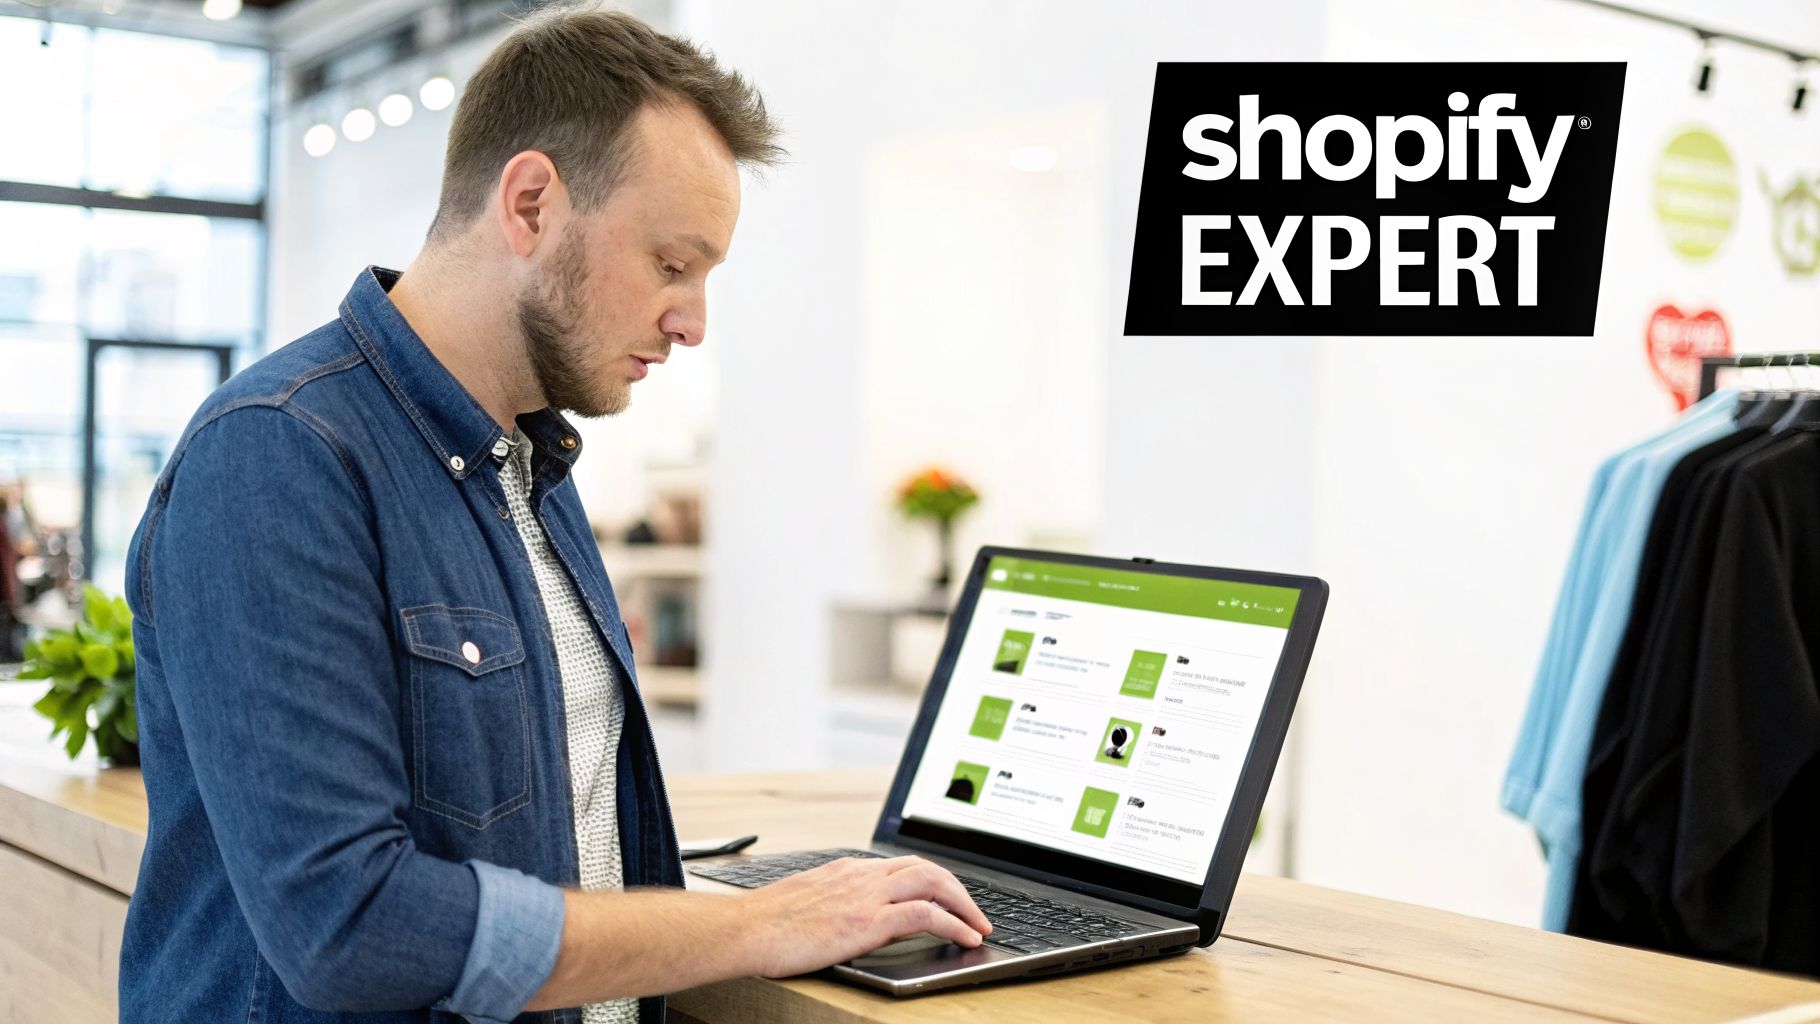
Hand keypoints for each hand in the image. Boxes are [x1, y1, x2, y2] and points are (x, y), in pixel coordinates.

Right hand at [741, 855, 993, 977]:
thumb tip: (859, 918)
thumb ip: (839, 902)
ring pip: (934, 883)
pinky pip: (926, 914)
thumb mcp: (809, 902)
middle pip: (927, 868)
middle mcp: (862, 875)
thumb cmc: (766, 923)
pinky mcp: (868, 920)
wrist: (744, 929)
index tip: (950, 898)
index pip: (905, 865)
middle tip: (975, 913)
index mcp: (848, 870)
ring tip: (979, 926)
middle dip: (958, 889)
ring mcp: (867, 895)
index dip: (935, 881)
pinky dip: (954, 923)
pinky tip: (966, 937)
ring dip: (964, 904)